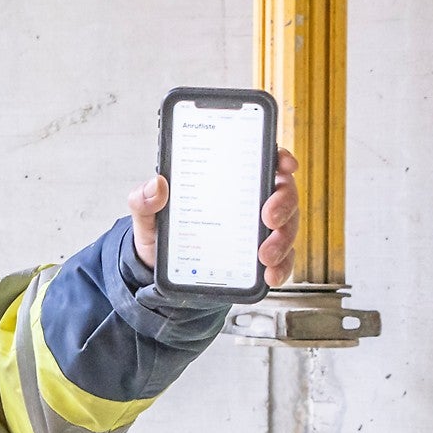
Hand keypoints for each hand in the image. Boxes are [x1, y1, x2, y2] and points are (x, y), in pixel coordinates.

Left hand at [128, 148, 302, 287]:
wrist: (163, 271)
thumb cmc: (164, 232)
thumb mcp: (149, 215)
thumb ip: (145, 200)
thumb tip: (156, 185)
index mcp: (229, 180)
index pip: (262, 159)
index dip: (279, 158)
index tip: (284, 165)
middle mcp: (251, 200)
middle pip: (283, 192)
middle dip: (284, 203)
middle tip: (270, 218)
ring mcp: (259, 228)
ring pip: (287, 226)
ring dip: (283, 239)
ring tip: (265, 255)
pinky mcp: (263, 255)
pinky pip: (283, 258)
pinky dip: (281, 266)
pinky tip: (270, 273)